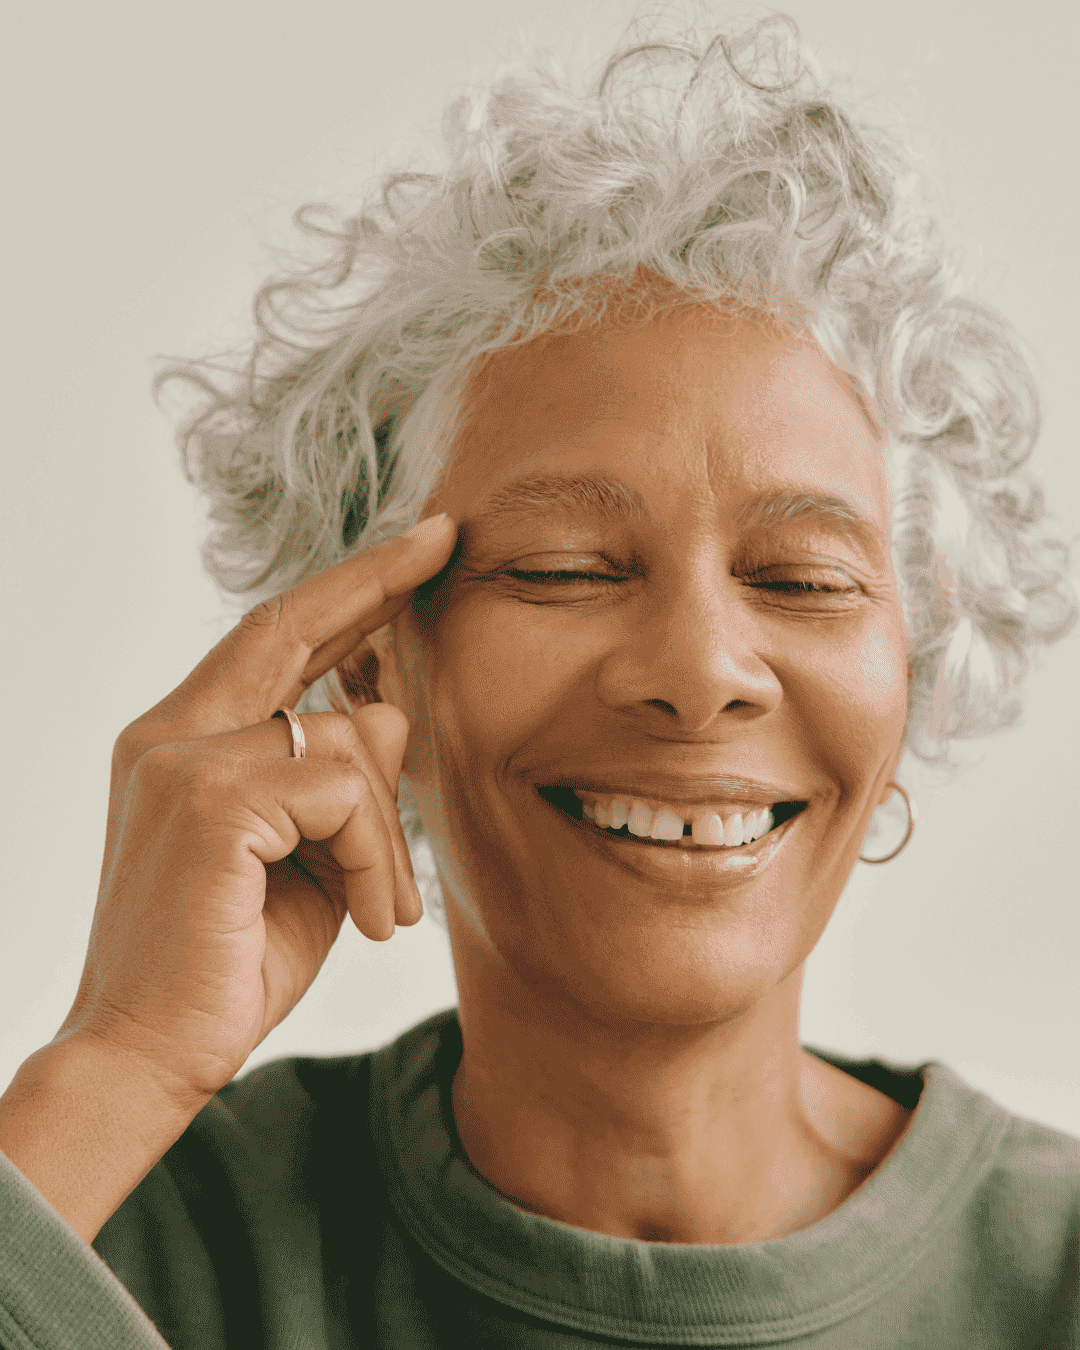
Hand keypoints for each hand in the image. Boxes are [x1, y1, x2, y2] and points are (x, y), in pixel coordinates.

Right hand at [55, 514, 455, 1112]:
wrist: (148, 1058)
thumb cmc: (227, 963)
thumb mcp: (308, 862)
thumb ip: (341, 783)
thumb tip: (387, 704)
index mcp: (182, 742)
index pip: (272, 639)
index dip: (343, 589)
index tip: (410, 549)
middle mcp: (170, 735)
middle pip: (291, 625)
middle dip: (377, 576)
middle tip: (446, 536)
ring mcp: (183, 762)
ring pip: (344, 738)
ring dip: (390, 831)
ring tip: (385, 909)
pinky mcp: (210, 801)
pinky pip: (343, 792)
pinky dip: (373, 855)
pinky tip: (367, 921)